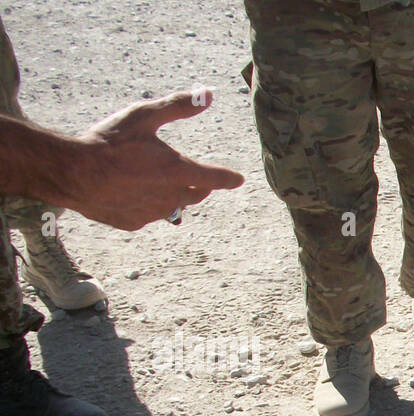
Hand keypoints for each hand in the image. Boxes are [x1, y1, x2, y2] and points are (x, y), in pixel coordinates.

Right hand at [68, 89, 243, 229]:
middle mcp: (172, 197)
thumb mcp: (143, 116)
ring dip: (170, 195)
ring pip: (172, 206)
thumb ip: (177, 106)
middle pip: (197, 195)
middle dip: (200, 186)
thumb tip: (208, 94)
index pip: (215, 177)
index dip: (228, 177)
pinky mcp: (135, 223)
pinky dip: (144, 204)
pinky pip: (147, 214)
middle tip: (197, 178)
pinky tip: (129, 192)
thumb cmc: (109, 142)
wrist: (73, 174)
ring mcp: (153, 213)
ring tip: (154, 181)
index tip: (238, 179)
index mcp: (179, 171)